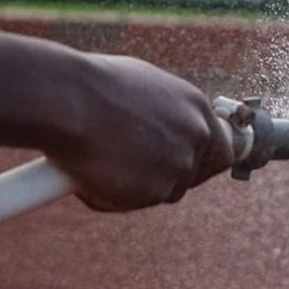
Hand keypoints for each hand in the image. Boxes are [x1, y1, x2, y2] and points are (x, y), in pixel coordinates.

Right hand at [45, 54, 233, 211]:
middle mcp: (195, 136)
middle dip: (166, 177)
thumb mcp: (142, 88)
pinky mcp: (153, 191)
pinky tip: (90, 171)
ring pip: (163, 191)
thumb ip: (163, 113)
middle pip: (193, 174)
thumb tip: (158, 129)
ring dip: (137, 186)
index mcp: (195, 107)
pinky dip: (112, 195)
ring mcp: (177, 165)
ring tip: (101, 161)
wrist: (67, 100)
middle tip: (133, 170)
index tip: (183, 166)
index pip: (221, 148)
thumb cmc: (92, 86)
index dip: (200, 161)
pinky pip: (134, 202)